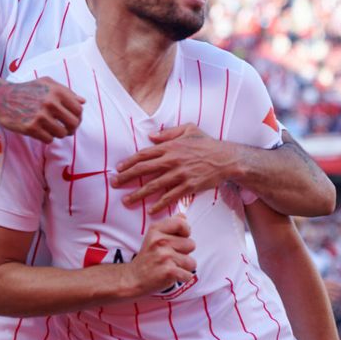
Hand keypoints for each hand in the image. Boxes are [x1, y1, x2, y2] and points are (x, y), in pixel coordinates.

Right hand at [0, 79, 84, 142]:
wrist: (1, 97)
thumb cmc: (26, 90)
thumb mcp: (46, 83)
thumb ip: (66, 91)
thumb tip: (83, 102)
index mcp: (57, 91)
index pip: (79, 110)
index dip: (78, 118)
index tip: (73, 120)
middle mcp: (50, 103)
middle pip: (73, 124)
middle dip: (71, 128)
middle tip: (66, 129)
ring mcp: (40, 116)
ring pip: (62, 133)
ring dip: (58, 134)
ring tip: (52, 129)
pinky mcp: (31, 128)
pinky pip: (49, 139)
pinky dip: (47, 137)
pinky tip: (41, 131)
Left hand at [111, 124, 239, 213]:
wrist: (226, 159)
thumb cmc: (207, 143)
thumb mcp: (189, 129)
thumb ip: (168, 132)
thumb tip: (151, 136)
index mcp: (170, 146)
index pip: (144, 154)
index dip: (129, 162)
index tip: (118, 168)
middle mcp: (172, 160)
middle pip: (144, 169)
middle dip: (127, 177)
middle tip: (114, 184)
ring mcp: (180, 174)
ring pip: (154, 185)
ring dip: (138, 194)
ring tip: (127, 201)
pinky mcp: (189, 186)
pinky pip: (170, 197)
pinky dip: (160, 204)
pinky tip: (151, 210)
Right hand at [124, 216, 196, 297]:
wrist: (133, 278)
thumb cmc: (148, 257)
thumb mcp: (153, 237)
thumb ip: (170, 225)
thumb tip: (183, 216)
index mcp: (156, 230)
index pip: (182, 223)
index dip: (186, 231)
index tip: (180, 238)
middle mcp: (160, 241)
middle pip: (191, 244)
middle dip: (184, 253)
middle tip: (169, 258)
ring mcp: (164, 256)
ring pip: (191, 261)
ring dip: (184, 267)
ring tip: (170, 267)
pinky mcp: (169, 271)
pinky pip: (188, 275)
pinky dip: (183, 278)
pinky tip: (171, 276)